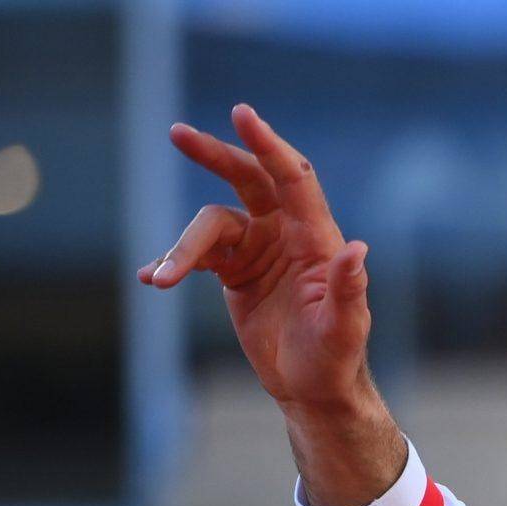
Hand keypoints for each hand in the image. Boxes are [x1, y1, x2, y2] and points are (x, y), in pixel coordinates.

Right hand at [140, 105, 405, 505]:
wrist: (313, 390)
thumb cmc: (335, 361)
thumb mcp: (343, 331)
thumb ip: (349, 291)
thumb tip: (358, 250)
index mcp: (317, 240)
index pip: (293, 180)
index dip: (269, 146)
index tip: (242, 115)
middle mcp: (287, 236)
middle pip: (248, 180)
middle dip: (215, 155)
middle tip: (178, 134)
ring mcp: (259, 251)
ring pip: (210, 226)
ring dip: (181, 248)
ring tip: (160, 280)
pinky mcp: (235, 271)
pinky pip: (196, 255)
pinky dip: (170, 262)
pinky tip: (149, 277)